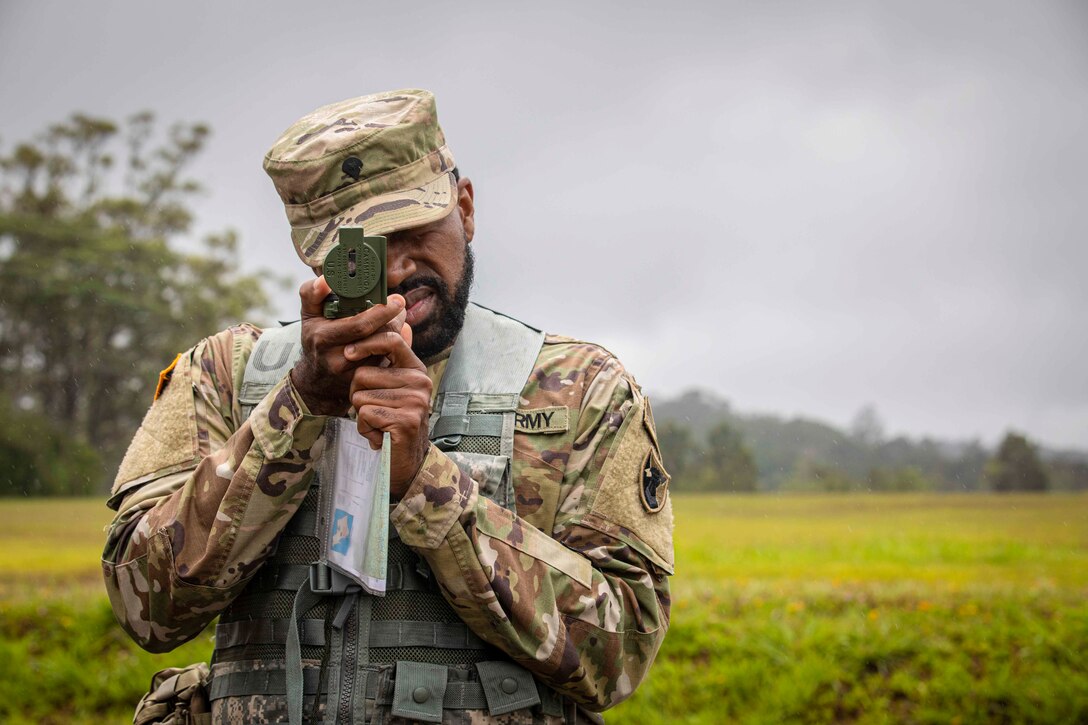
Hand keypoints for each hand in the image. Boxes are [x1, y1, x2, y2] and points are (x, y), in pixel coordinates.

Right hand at [289, 276, 408, 416]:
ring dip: (396, 331)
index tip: (397, 299)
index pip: (360, 325)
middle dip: (393, 319)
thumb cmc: (315, 338)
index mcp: (324, 338)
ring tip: (397, 317)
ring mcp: (352, 374)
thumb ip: (311, 293)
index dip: (382, 312)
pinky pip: (388, 362)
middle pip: (377, 337)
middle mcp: (337, 359)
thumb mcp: (308, 314)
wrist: (317, 380)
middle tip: (399, 304)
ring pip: (385, 349)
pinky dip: (395, 346)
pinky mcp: (366, 383)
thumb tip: (326, 280)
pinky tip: (393, 335)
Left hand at [346, 322, 432, 495]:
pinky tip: (380, 435)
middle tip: (373, 412)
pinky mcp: (406, 421)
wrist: (406, 462)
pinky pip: (365, 415)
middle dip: (357, 395)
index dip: (366, 343)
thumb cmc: (393, 422)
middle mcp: (420, 382)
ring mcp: (415, 402)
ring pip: (360, 396)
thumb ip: (391, 360)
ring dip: (361, 415)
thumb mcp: (393, 388)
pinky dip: (365, 428)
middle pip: (363, 374)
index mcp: (416, 369)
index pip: (391, 340)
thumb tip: (399, 321)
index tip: (349, 353)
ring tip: (379, 424)